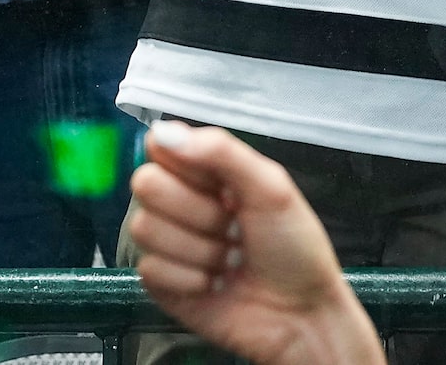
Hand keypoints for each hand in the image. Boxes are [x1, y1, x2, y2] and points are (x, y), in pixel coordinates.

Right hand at [126, 123, 384, 364]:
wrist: (301, 315)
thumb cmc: (295, 248)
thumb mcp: (272, 188)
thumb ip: (221, 151)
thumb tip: (161, 131)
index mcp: (203, 169)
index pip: (159, 145)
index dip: (187, 167)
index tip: (223, 187)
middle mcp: (177, 200)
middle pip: (146, 185)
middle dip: (198, 213)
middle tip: (233, 228)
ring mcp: (166, 241)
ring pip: (145, 228)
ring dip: (198, 250)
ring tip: (229, 260)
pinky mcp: (159, 282)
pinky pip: (148, 268)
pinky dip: (189, 280)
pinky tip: (215, 284)